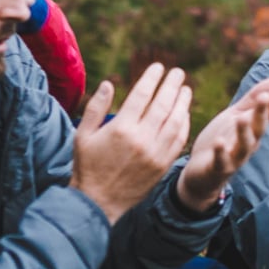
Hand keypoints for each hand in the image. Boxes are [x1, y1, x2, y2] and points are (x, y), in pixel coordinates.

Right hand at [70, 64, 191, 224]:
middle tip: (178, 73)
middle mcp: (141, 138)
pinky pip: (178, 141)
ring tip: (186, 90)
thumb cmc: (87, 166)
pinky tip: (184, 115)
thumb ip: (96, 107)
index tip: (158, 67)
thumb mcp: (83, 135)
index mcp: (121, 128)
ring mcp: (155, 153)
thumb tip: (108, 83)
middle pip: (163, 104)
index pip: (142, 95)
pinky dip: (184, 125)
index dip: (152, 78)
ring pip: (175, 121)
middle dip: (172, 85)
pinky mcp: (162, 165)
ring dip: (183, 103)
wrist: (98, 202)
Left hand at [176, 77, 268, 211]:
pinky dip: (221, 152)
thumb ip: (252, 100)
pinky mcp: (219, 168)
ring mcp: (235, 157)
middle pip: (259, 128)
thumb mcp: (236, 116)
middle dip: (262, 113)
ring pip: (244, 145)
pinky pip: (222, 161)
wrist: (202, 174)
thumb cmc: (223, 141)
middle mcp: (249, 143)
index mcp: (253, 129)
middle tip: (264, 97)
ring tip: (241, 118)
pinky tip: (219, 142)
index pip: (268, 113)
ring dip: (244, 132)